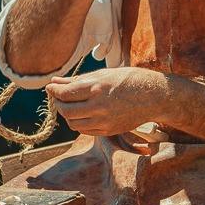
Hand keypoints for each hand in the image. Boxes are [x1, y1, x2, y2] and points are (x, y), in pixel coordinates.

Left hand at [46, 66, 172, 137]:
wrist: (154, 97)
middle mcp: (100, 107)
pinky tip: (81, 114)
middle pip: (66, 111)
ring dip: (67, 115)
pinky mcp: (109, 131)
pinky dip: (78, 123)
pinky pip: (85, 130)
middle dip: (58, 104)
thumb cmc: (129, 80)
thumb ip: (77, 80)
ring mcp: (105, 121)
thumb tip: (55, 82)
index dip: (54, 91)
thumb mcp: (103, 74)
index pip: (65, 94)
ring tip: (70, 105)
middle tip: (58, 97)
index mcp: (98, 88)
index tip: (50, 88)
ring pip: (73, 123)